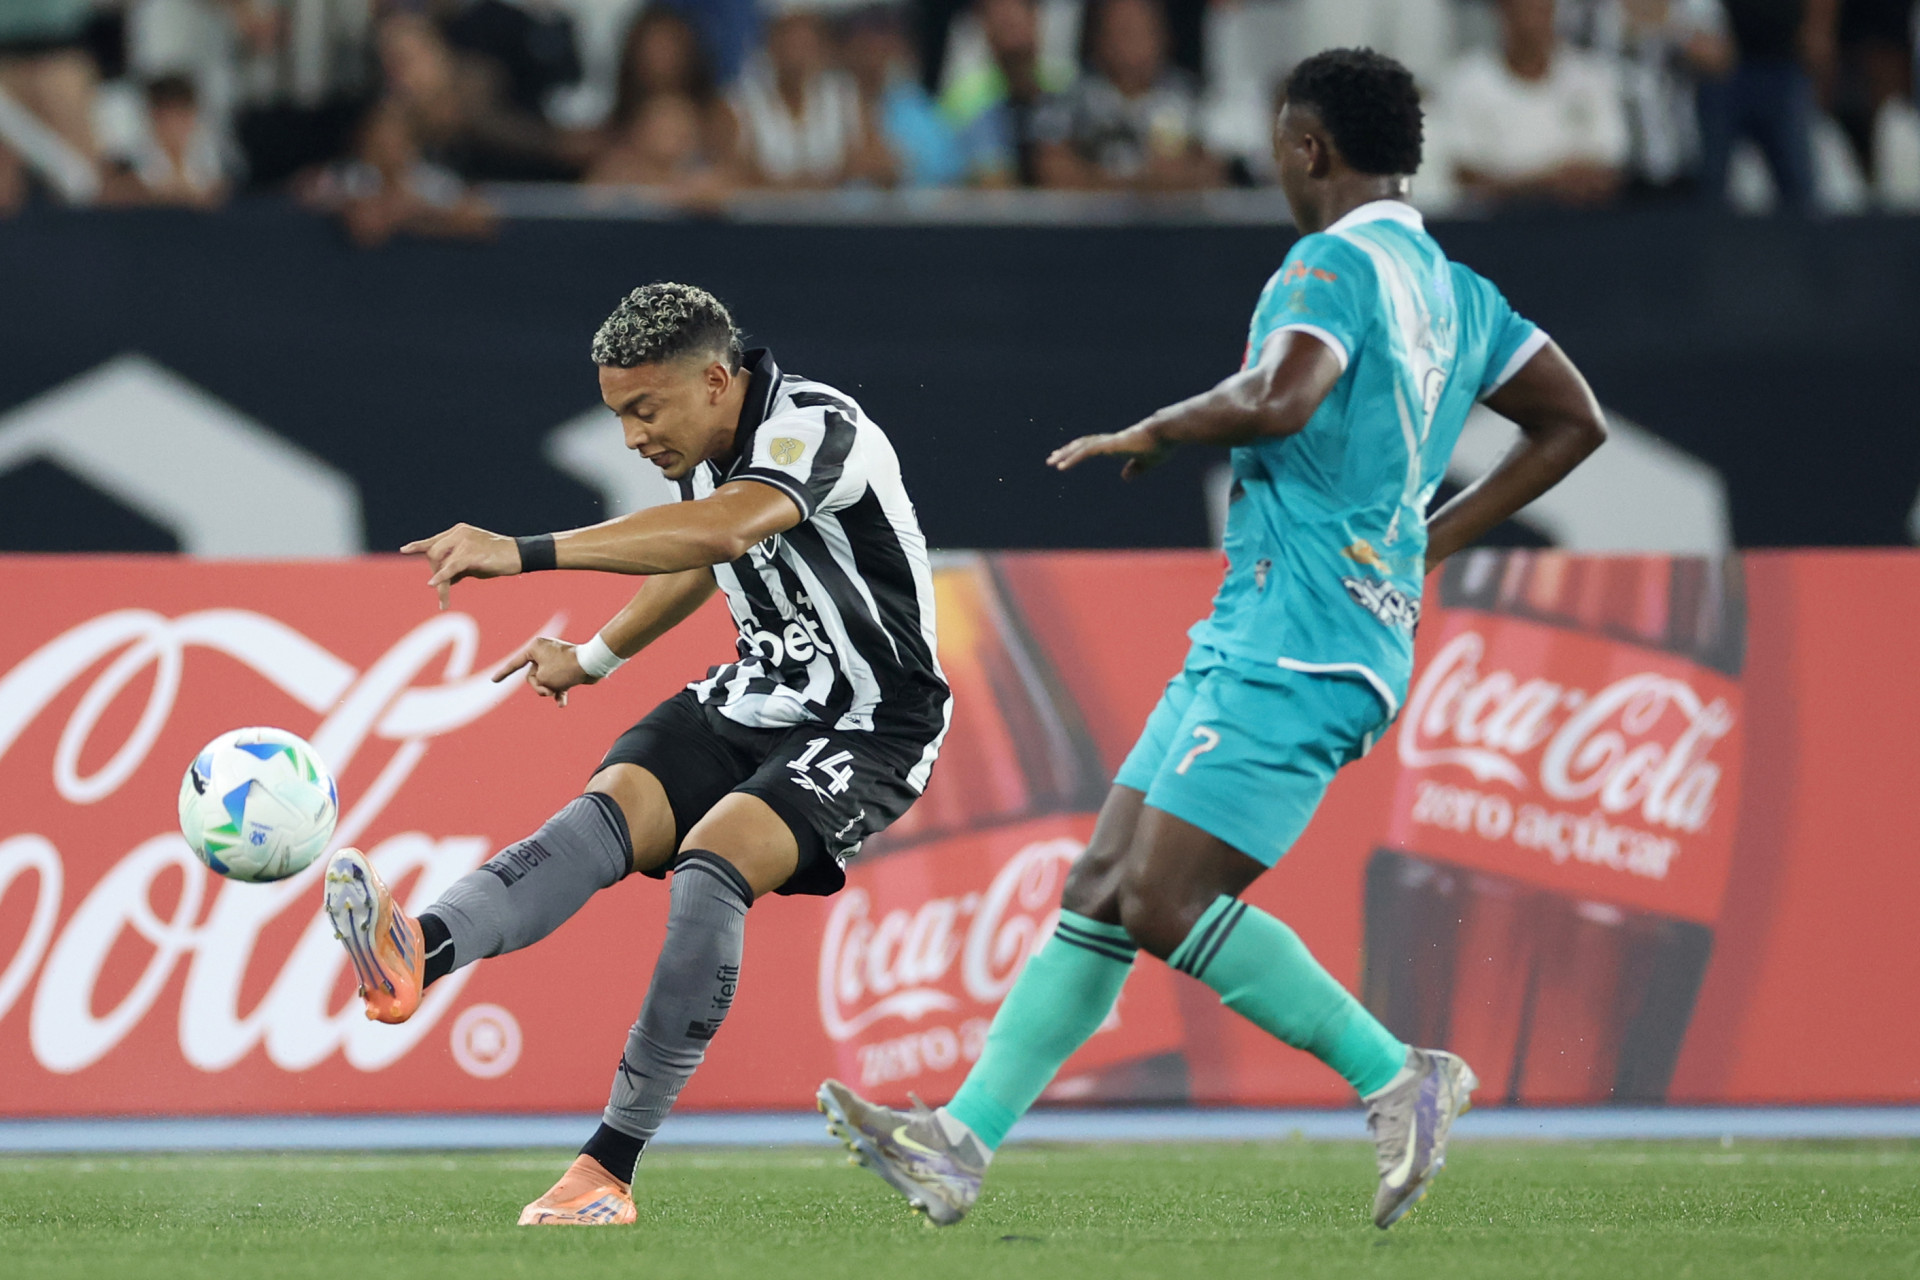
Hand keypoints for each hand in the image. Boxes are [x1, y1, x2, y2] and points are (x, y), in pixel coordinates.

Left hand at [400, 523, 520, 609]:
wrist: (519, 555)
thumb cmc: (498, 559)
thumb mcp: (473, 562)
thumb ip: (457, 567)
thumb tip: (445, 579)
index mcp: (459, 532)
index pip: (434, 540)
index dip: (419, 545)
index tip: (405, 550)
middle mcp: (459, 533)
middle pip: (434, 552)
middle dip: (434, 571)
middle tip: (443, 589)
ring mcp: (464, 542)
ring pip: (441, 562)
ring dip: (440, 581)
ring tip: (443, 598)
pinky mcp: (471, 553)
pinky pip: (451, 567)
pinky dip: (441, 576)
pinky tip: (433, 584)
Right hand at [491, 636, 591, 707]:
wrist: (591, 664)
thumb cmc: (564, 669)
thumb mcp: (542, 679)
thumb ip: (536, 682)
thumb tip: (547, 684)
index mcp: (534, 648)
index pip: (515, 663)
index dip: (503, 673)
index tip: (494, 681)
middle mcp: (544, 651)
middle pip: (532, 675)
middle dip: (539, 686)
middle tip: (549, 690)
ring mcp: (556, 659)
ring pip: (545, 680)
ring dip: (550, 689)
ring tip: (558, 693)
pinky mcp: (566, 667)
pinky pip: (558, 681)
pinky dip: (560, 691)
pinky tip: (562, 703)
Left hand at [1047, 421, 1169, 479]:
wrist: (1167, 432)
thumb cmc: (1161, 444)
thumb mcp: (1147, 462)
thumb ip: (1136, 468)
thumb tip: (1125, 477)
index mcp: (1117, 444)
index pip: (1093, 446)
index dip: (1079, 451)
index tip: (1068, 458)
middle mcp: (1110, 441)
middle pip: (1083, 444)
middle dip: (1067, 451)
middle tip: (1052, 459)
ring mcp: (1109, 442)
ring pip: (1081, 447)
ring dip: (1065, 454)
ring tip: (1051, 462)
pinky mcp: (1109, 445)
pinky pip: (1086, 451)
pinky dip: (1072, 458)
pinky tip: (1062, 466)